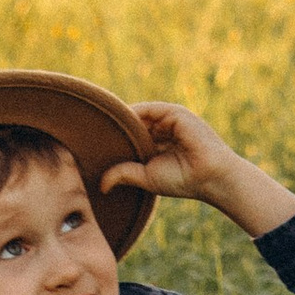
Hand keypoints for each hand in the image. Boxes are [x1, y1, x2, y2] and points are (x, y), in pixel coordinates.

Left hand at [101, 101, 294, 240]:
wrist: (211, 177)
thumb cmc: (184, 180)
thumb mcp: (147, 177)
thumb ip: (125, 174)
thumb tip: (101, 185)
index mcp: (156, 142)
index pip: (129, 134)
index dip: (112, 137)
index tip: (87, 142)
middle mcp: (162, 127)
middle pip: (131, 122)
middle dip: (112, 127)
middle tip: (83, 131)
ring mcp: (169, 118)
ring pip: (137, 115)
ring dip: (119, 119)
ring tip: (95, 124)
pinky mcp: (175, 113)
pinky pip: (148, 110)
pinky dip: (132, 114)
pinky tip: (114, 121)